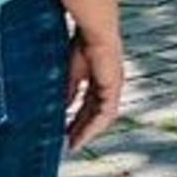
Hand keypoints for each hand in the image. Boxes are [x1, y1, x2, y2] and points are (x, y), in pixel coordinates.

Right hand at [64, 27, 124, 151]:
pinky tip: (83, 134)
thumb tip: (62, 109)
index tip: (64, 134)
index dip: (77, 120)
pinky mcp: (113, 87)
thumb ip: (68, 91)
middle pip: (95, 114)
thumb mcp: (70, 74)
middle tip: (69, 144)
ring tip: (74, 143)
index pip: (88, 106)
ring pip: (101, 117)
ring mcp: (113, 87)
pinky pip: (105, 113)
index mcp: (98, 80)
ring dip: (87, 131)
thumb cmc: (82, 44)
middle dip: (82, 129)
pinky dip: (93, 125)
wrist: (95, 31)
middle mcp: (108, 86)